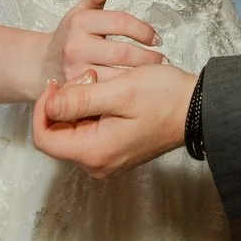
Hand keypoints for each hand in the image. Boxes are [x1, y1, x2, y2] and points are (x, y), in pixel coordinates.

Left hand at [33, 63, 198, 177]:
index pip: (43, 138)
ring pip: (73, 130)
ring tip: (105, 83)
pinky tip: (110, 92)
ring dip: (81, 103)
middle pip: (58, 133)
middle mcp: (97, 162)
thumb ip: (79, 100)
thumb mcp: (119, 91)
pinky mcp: (116, 149)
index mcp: (94, 152)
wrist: (198, 109)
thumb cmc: (164, 98)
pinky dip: (93, 109)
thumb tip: (49, 105)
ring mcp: (107, 158)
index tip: (57, 83)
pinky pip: (90, 130)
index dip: (43, 108)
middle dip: (66, 102)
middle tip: (91, 78)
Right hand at [42, 0, 162, 85]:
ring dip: (140, 75)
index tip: (156, 38)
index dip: (143, 30)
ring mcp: (75, 71)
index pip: (121, 22)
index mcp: (80, 22)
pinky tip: (136, 88)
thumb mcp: (80, 12)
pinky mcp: (77, 92)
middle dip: (148, 57)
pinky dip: (125, 90)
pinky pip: (108, 92)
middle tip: (162, 60)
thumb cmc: (68, 37)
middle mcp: (76, 46)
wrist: (41, 65)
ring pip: (118, 75)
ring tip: (154, 74)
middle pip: (123, 53)